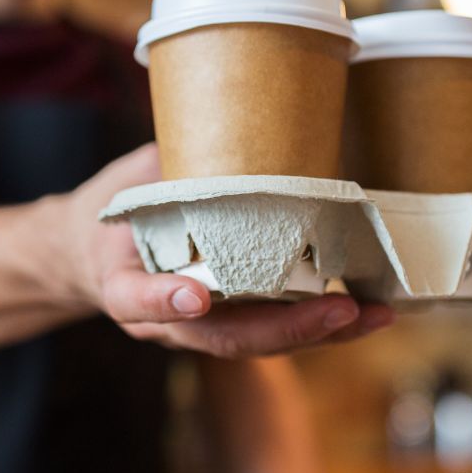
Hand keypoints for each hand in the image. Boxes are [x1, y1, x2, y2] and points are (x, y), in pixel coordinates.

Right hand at [62, 144, 394, 357]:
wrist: (102, 253)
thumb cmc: (117, 213)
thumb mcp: (128, 184)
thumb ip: (169, 172)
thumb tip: (227, 128)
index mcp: (122, 283)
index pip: (134, 299)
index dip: (162, 301)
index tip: (195, 296)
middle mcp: (165, 319)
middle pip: (221, 338)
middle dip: (284, 328)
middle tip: (337, 308)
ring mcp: (201, 328)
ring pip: (259, 344)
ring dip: (318, 334)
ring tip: (369, 316)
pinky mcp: (233, 323)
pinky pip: (276, 333)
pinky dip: (323, 327)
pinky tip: (368, 313)